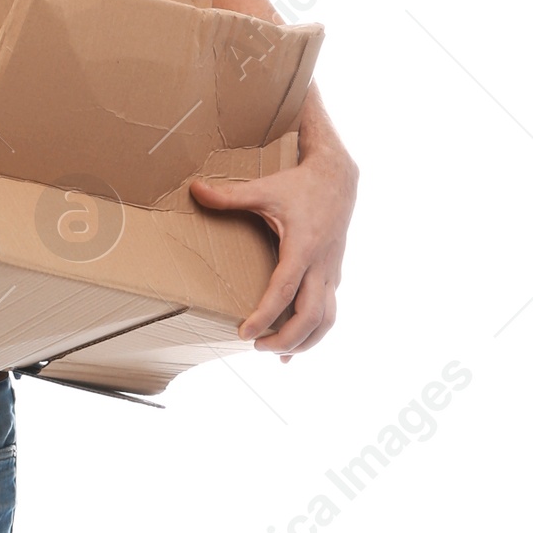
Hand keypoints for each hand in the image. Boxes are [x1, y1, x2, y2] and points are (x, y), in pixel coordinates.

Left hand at [189, 149, 357, 358]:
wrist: (338, 177)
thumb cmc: (300, 184)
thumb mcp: (265, 188)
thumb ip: (230, 195)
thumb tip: (195, 189)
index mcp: (302, 247)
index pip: (284, 290)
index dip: (265, 315)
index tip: (244, 333)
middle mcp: (320, 264)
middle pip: (311, 316)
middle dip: (285, 339)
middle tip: (256, 347)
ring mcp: (330, 272)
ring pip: (327, 320)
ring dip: (304, 342)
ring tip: (278, 354)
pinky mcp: (334, 274)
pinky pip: (329, 312)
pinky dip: (313, 333)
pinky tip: (294, 348)